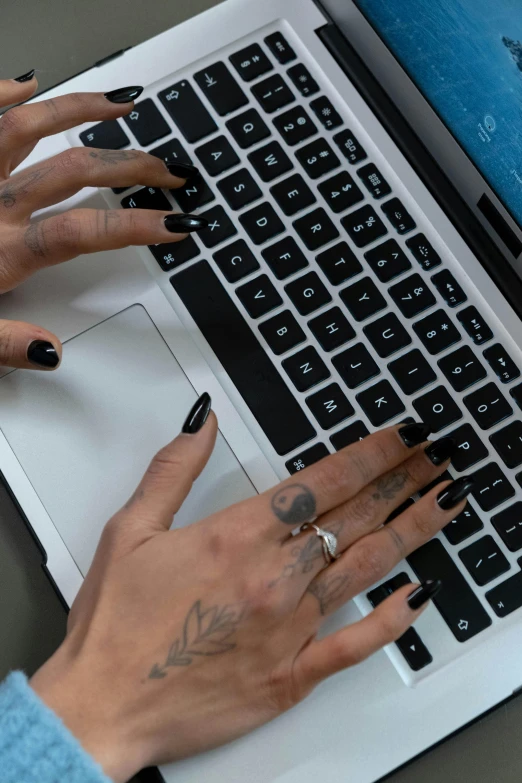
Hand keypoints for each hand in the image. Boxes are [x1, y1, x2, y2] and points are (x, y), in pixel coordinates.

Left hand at [0, 73, 204, 370]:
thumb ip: (2, 343)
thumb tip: (51, 351)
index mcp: (0, 252)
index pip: (82, 232)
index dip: (135, 226)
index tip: (175, 223)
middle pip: (73, 172)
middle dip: (131, 166)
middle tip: (170, 168)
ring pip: (30, 129)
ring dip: (80, 111)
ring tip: (120, 103)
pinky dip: (4, 94)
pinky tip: (27, 80)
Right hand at [30, 408, 470, 782]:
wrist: (104, 707)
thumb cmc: (114, 623)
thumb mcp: (129, 529)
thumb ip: (174, 468)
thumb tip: (204, 421)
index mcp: (236, 537)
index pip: (323, 481)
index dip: (373, 453)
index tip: (405, 436)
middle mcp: (272, 578)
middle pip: (355, 516)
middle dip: (403, 479)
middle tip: (437, 456)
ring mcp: (289, 627)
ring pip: (367, 567)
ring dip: (412, 530)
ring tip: (445, 503)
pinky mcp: (292, 674)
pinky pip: (356, 644)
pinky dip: (392, 619)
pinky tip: (417, 594)